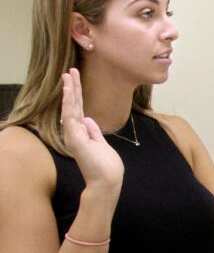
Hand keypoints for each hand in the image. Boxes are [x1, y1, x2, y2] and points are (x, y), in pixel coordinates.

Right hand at [60, 69, 122, 194]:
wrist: (106, 182)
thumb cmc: (106, 166)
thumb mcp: (101, 144)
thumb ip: (93, 132)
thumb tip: (88, 119)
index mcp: (83, 133)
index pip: (79, 109)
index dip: (77, 94)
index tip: (76, 79)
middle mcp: (75, 132)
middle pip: (74, 105)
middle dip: (73, 87)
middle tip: (70, 70)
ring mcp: (74, 135)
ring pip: (70, 108)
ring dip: (70, 90)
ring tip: (68, 75)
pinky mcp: (75, 139)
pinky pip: (71, 117)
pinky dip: (70, 103)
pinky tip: (70, 90)